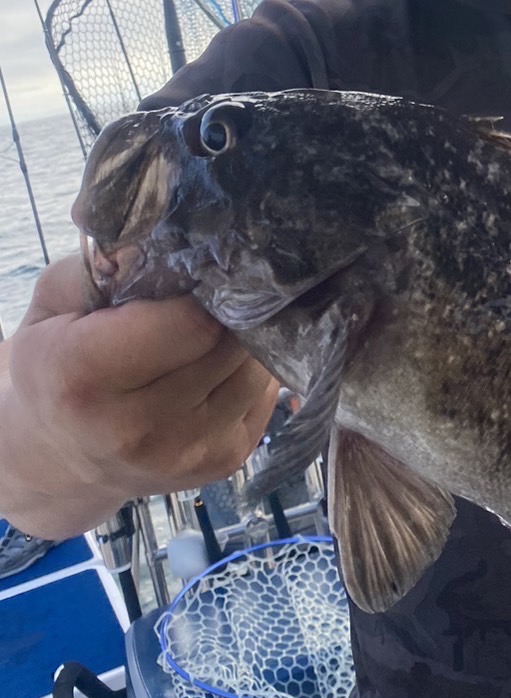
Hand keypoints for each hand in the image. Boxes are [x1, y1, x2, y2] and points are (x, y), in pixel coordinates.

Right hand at [1, 253, 278, 537]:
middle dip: (229, 309)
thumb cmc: (57, 366)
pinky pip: (267, 394)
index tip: (196, 272)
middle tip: (215, 291)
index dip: (201, 289)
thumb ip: (104, 265)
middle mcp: (138, 427)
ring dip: (245, 339)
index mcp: (85, 378)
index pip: (189, 322)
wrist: (62, 458)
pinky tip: (218, 364)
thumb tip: (168, 234)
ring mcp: (187, 452)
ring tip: (214, 328)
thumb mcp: (55, 305)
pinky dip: (250, 371)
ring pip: (257, 367)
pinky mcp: (225, 463)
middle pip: (230, 342)